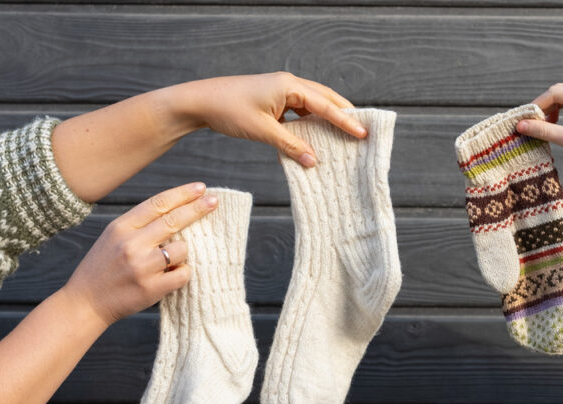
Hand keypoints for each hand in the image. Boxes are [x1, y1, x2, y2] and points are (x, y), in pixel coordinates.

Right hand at [61, 182, 217, 326]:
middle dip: (198, 208)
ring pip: (182, 249)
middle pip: (174, 220)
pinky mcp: (151, 287)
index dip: (182, 194)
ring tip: (168, 263)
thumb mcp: (113, 237)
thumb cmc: (104, 267)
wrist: (86, 302)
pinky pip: (183, 274)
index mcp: (121, 227)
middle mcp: (131, 243)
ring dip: (183, 254)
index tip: (200, 188)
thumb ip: (140, 225)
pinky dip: (182, 273)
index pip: (158, 204)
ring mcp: (142, 266)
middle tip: (214, 201)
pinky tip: (170, 276)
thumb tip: (176, 210)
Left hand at [169, 72, 367, 166]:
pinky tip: (314, 138)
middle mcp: (288, 84)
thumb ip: (291, 146)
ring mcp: (281, 90)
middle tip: (363, 130)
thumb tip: (314, 161)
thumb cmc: (228, 111)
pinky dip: (310, 123)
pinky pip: (299, 110)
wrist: (200, 102)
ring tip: (344, 134)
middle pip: (325, 98)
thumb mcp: (263, 131)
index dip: (345, 120)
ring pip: (313, 104)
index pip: (325, 105)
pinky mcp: (273, 99)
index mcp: (289, 86)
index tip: (363, 133)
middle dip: (344, 114)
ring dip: (328, 119)